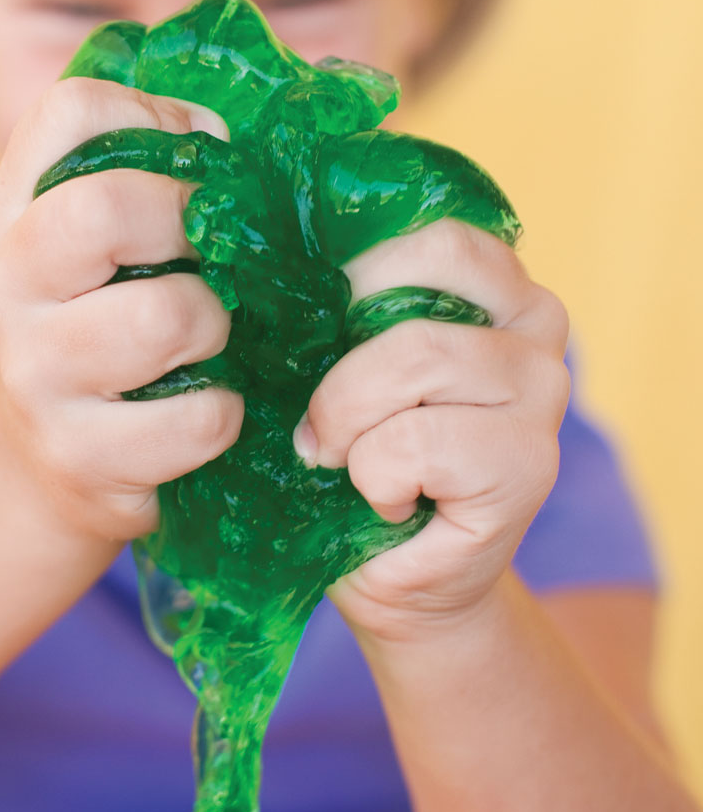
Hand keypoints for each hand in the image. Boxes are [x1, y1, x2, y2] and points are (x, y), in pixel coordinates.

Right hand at [0, 77, 244, 544]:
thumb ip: (144, 173)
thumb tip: (229, 142)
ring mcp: (37, 373)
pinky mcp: (81, 454)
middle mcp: (8, 284)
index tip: (192, 164)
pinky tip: (203, 405)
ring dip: (216, 325)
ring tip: (207, 339)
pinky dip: (225, 411)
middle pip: (105, 209)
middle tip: (209, 252)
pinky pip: (200, 417)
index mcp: (13, 210)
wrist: (40, 457)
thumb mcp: (89, 243)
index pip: (71, 113)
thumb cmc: (93, 326)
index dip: (155, 117)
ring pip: (166, 318)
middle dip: (188, 221)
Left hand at [295, 218, 570, 641]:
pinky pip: (408, 443)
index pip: (427, 231)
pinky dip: (370, 480)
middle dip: (339, 365)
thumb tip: (269, 264)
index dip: (351, 273)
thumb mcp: (340, 365)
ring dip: (347, 426)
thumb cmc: (358, 461)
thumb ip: (336, 310)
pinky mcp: (527, 464)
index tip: (313, 331)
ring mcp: (542, 392)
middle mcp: (536, 321)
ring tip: (351, 466)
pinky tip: (389, 503)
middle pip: (411, 283)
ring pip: (410, 357)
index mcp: (491, 282)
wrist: (400, 580)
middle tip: (321, 425)